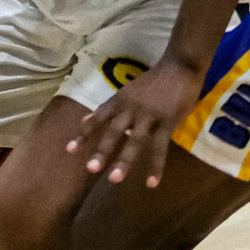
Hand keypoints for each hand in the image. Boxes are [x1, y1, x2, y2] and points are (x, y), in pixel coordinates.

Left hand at [66, 58, 202, 188]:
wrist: (180, 66)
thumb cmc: (154, 80)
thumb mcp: (127, 91)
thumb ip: (108, 107)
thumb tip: (84, 119)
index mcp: (120, 100)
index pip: (98, 117)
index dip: (84, 133)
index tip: (70, 149)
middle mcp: (131, 108)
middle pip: (114, 131)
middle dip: (102, 150)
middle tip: (90, 169)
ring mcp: (149, 116)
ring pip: (135, 141)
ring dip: (124, 160)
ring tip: (114, 179)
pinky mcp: (167, 122)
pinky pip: (160, 148)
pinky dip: (156, 167)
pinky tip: (151, 183)